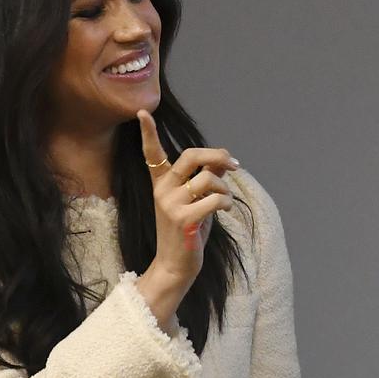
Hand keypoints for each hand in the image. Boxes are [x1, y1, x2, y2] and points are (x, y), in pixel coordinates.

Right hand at [133, 109, 238, 326]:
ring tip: (225, 201)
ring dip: (226, 188)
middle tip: (235, 164)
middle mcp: (162, 190)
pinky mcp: (184, 219)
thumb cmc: (189, 231)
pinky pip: (216, 199)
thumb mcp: (197, 201)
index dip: (148, 133)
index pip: (152, 154)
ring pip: (210, 178)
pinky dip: (227, 203)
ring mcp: (170, 204)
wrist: (176, 265)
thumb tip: (224, 158)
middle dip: (218, 155)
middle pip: (192, 155)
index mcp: (161, 183)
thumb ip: (207, 178)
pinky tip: (224, 211)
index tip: (143, 112)